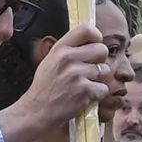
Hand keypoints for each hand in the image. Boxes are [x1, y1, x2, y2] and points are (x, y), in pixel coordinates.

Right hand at [3, 24, 122, 141]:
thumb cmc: (44, 88)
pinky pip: (103, 88)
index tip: (94, 45)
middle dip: (100, 61)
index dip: (96, 36)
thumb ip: (68, 50)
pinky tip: (84, 97)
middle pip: (102, 49)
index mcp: (60, 48)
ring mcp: (77, 74)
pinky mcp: (84, 90)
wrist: (36, 112)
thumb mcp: (50, 61)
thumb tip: (88, 42)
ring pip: (105, 70)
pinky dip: (97, 95)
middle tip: (89, 71)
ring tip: (84, 86)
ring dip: (98, 80)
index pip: (86, 29)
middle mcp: (68, 58)